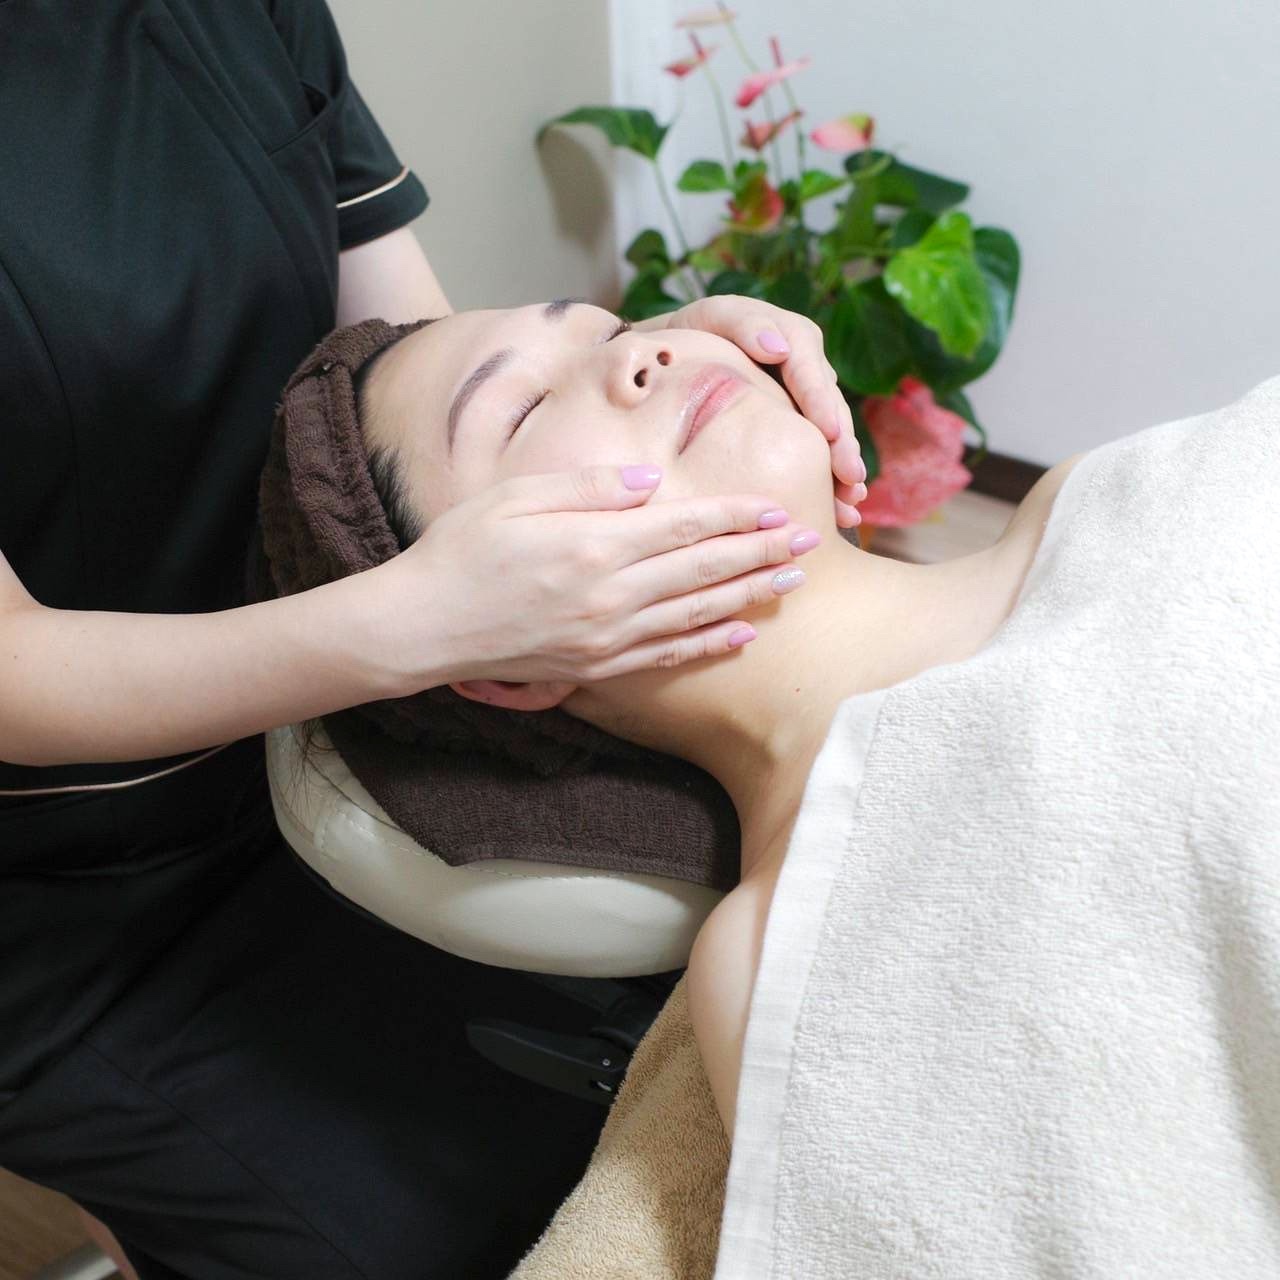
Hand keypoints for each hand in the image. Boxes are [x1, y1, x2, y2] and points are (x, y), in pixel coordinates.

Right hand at [382, 464, 822, 687]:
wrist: (422, 627)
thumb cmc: (461, 550)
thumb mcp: (516, 497)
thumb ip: (588, 488)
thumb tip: (652, 483)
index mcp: (593, 545)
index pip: (684, 526)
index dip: (736, 517)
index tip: (776, 507)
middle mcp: (610, 595)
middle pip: (703, 570)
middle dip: (761, 553)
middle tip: (810, 542)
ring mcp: (606, 638)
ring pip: (696, 615)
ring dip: (749, 596)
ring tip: (791, 583)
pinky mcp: (597, 668)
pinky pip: (666, 657)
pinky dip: (708, 645)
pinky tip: (741, 634)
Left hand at [634, 297, 868, 527]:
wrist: (664, 364)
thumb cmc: (682, 338)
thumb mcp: (711, 317)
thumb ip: (743, 325)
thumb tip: (778, 347)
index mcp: (786, 335)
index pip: (808, 367)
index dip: (820, 400)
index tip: (829, 432)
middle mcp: (802, 367)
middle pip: (828, 404)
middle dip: (841, 442)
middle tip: (849, 475)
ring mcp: (802, 399)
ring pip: (831, 432)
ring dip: (842, 467)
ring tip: (850, 500)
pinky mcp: (794, 426)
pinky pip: (817, 452)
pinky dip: (831, 481)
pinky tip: (843, 508)